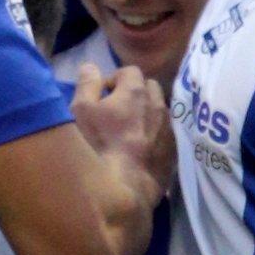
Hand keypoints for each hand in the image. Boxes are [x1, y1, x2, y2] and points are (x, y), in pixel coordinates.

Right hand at [71, 63, 172, 207]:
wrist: (124, 188)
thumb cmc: (98, 145)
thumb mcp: (81, 111)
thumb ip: (87, 84)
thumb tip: (90, 66)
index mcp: (136, 91)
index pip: (129, 71)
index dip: (114, 80)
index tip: (102, 96)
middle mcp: (157, 105)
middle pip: (149, 87)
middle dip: (134, 93)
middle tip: (116, 110)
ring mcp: (168, 129)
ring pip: (159, 111)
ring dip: (145, 114)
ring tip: (129, 131)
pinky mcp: (173, 152)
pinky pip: (164, 134)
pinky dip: (153, 135)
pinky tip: (139, 150)